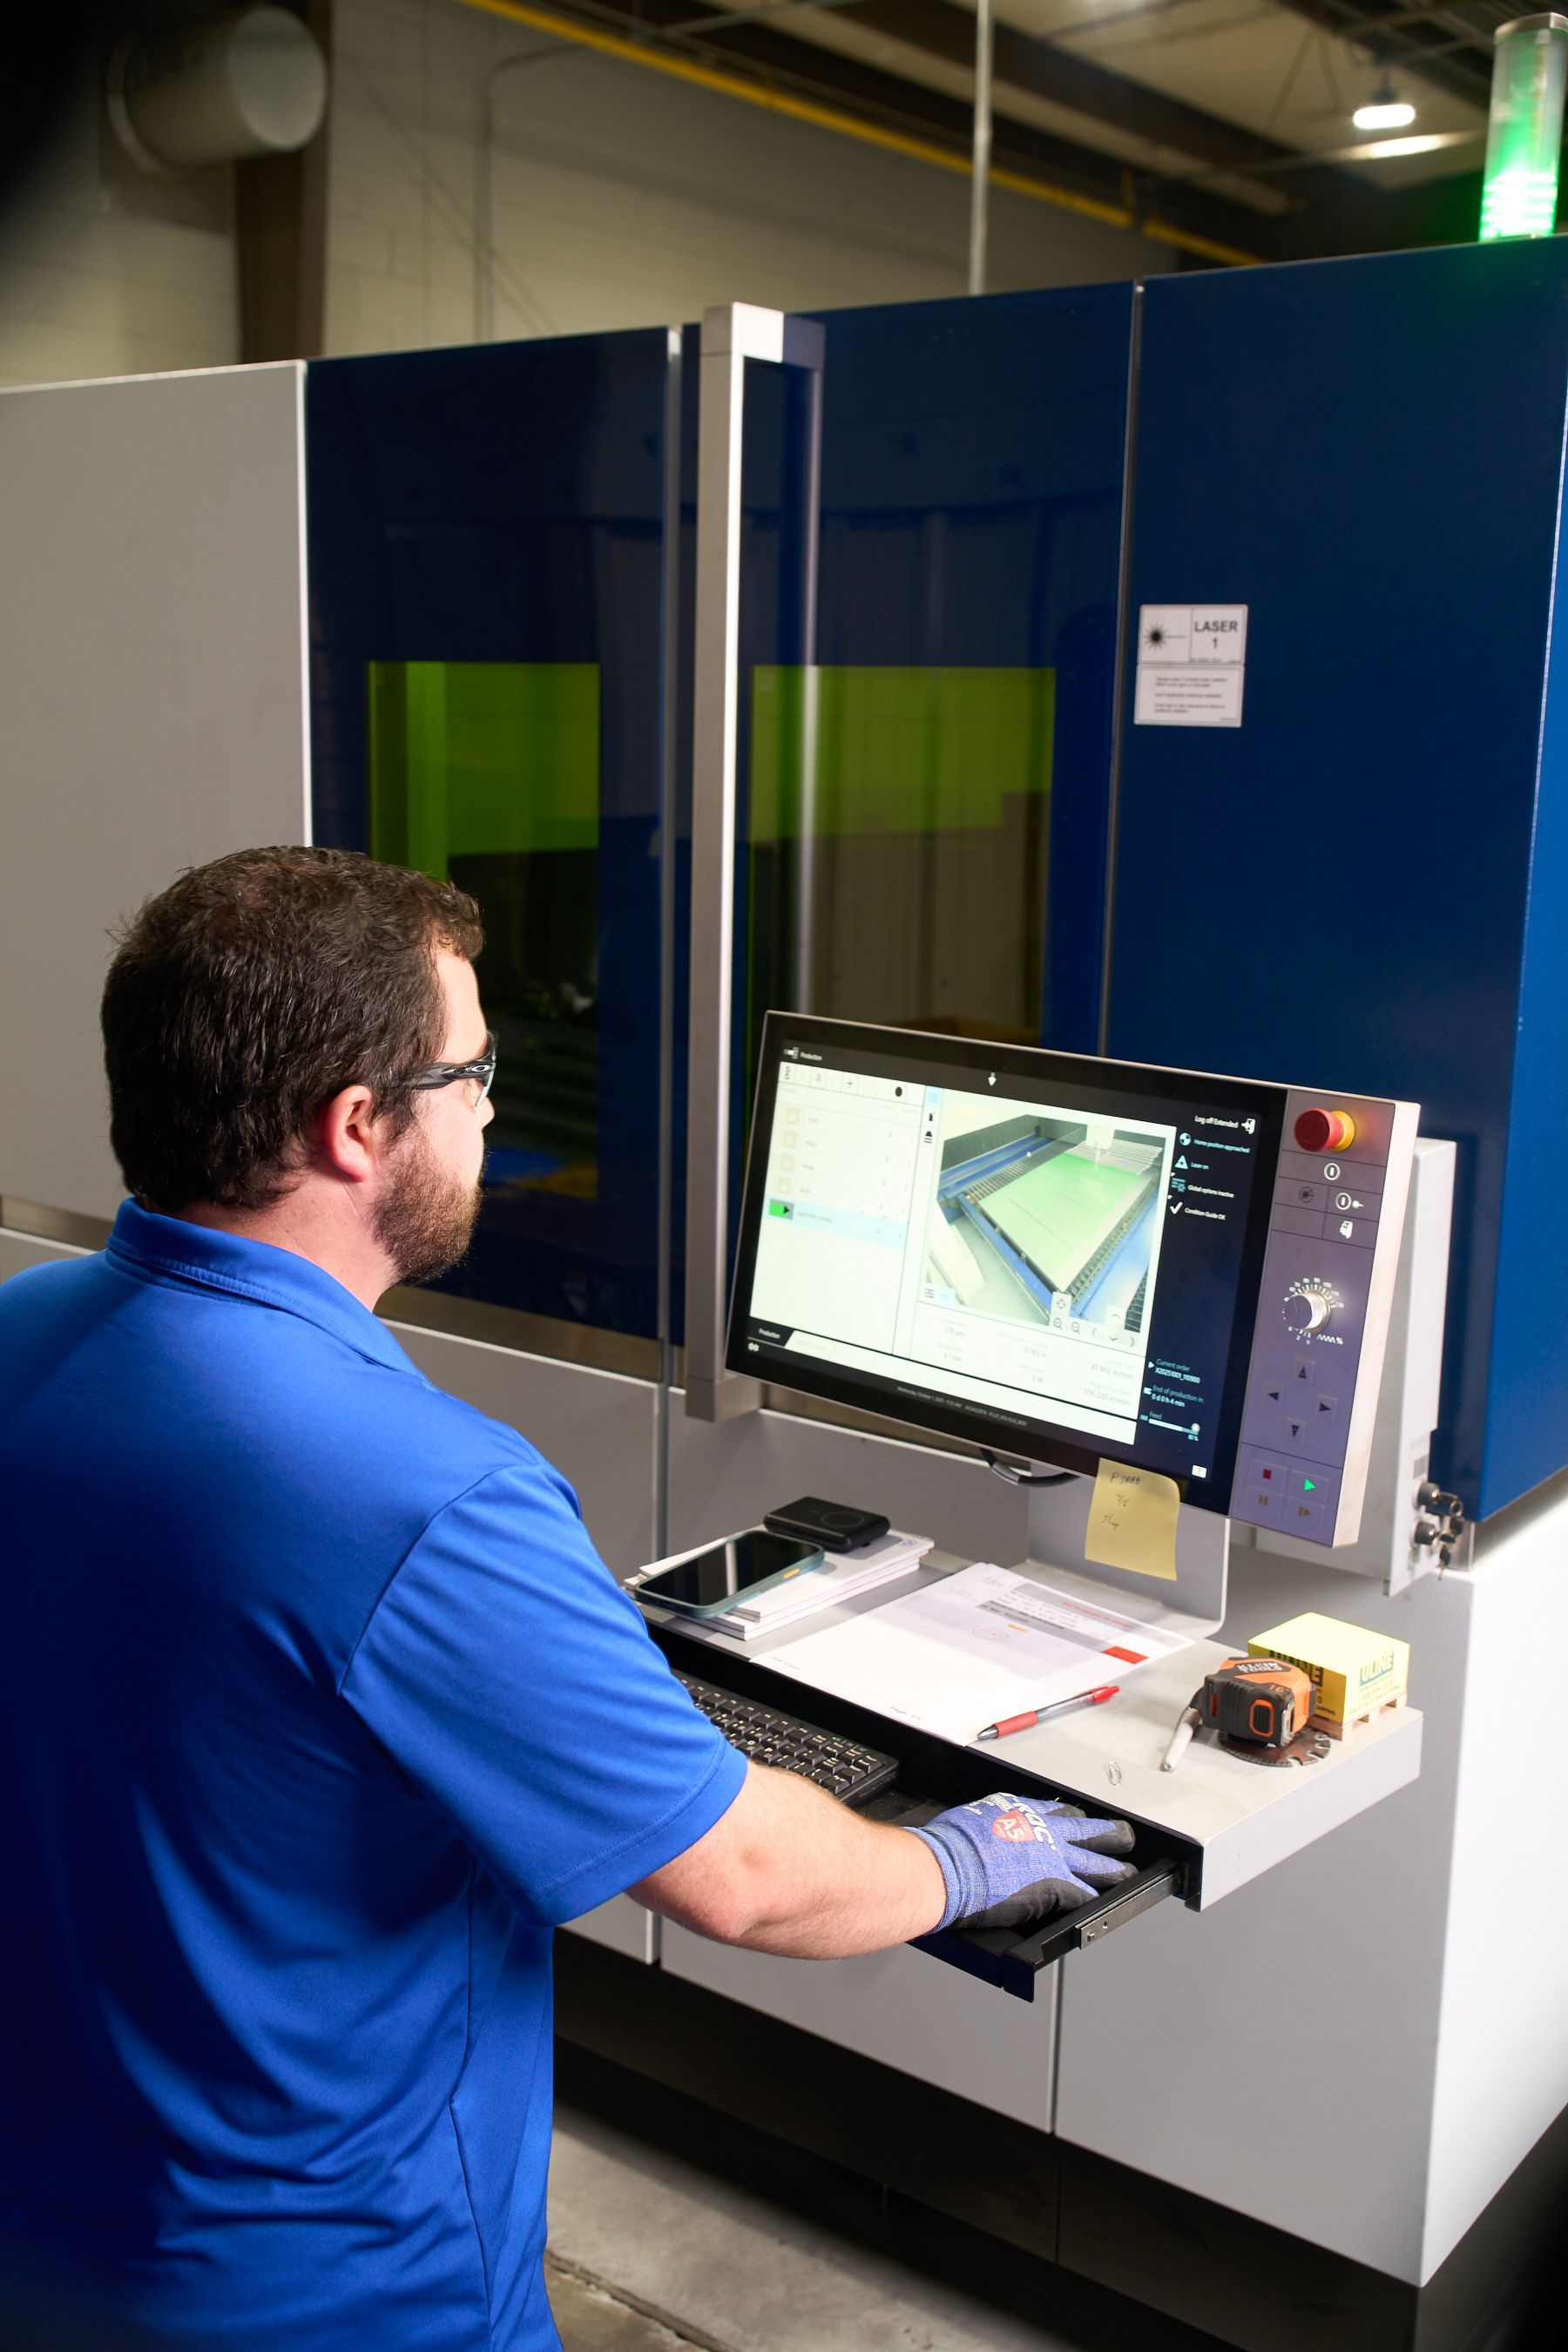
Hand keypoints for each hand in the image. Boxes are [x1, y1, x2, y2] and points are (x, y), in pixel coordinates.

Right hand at [907, 1792, 1136, 1930]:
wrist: (948, 1867)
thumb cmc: (948, 1845)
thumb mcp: (970, 1819)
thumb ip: (989, 1826)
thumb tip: (984, 1835)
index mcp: (1020, 1809)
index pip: (1057, 1811)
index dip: (1073, 1820)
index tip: (1080, 1822)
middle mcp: (1042, 1828)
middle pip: (1087, 1829)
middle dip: (1109, 1835)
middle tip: (1123, 1836)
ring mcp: (1054, 1857)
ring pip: (1097, 1862)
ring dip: (1114, 1870)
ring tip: (1127, 1874)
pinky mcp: (1057, 1886)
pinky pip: (1085, 1895)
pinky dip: (1094, 1902)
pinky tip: (1102, 1908)